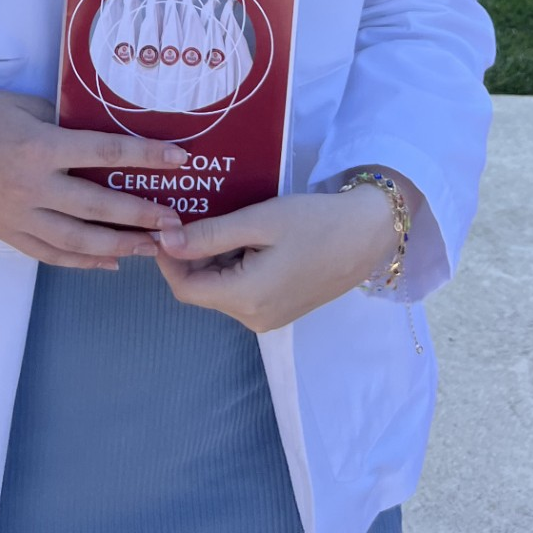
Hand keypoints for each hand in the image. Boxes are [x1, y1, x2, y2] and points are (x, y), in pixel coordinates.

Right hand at [0, 89, 188, 269]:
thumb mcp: (25, 105)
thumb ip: (63, 122)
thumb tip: (103, 131)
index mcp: (39, 147)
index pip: (106, 152)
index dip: (146, 156)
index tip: (180, 159)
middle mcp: (32, 187)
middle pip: (99, 206)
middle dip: (142, 215)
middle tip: (176, 222)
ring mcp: (19, 216)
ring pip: (78, 241)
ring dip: (120, 246)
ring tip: (152, 247)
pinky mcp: (7, 234)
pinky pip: (51, 255)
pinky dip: (83, 262)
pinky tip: (109, 262)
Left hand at [152, 184, 398, 329]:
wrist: (368, 235)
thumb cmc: (314, 222)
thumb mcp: (259, 221)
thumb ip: (210, 235)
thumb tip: (165, 241)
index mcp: (246, 298)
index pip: (184, 287)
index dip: (167, 257)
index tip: (164, 222)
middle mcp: (253, 319)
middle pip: (202, 289)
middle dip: (189, 255)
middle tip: (191, 213)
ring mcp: (268, 319)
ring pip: (220, 290)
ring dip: (212, 259)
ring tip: (219, 219)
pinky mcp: (280, 311)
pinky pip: (241, 291)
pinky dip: (233, 266)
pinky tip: (244, 237)